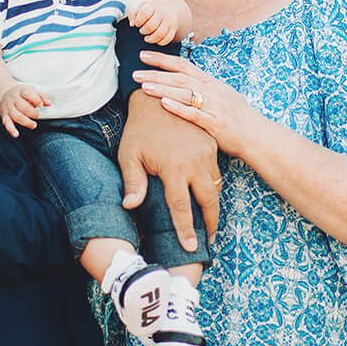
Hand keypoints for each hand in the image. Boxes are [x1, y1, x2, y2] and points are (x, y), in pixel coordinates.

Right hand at [0, 83, 47, 136]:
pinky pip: (7, 123)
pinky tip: (16, 134)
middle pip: (22, 106)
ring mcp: (8, 108)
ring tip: (33, 125)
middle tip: (37, 115)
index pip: (27, 93)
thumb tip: (49, 103)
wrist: (5, 95)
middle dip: (32, 113)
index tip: (41, 104)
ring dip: (26, 122)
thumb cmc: (22, 95)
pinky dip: (11, 130)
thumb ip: (42, 96)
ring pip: (16, 116)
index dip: (35, 99)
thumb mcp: (32, 91)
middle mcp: (13, 99)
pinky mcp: (5, 116)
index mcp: (21, 90)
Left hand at [120, 79, 220, 251]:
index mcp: (174, 168)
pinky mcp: (211, 144)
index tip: (191, 247)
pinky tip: (207, 194)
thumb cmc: (138, 130)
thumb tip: (130, 207)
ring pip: (216, 186)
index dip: (186, 230)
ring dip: (213, 204)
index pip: (182, 208)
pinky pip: (216, 171)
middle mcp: (195, 162)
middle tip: (208, 237)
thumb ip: (132, 182)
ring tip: (208, 219)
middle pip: (209, 200)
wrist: (155, 99)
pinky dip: (214, 185)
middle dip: (210, 222)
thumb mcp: (129, 155)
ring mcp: (206, 152)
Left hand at [129, 0, 186, 44]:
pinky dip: (160, 42)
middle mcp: (162, 12)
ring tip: (147, 38)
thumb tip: (132, 24)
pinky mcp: (174, 28)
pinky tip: (155, 39)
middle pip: (151, 26)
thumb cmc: (151, 9)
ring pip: (160, 34)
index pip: (144, 13)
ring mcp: (169, 21)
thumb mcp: (141, 6)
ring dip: (151, 39)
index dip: (138, 21)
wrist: (169, 7)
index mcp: (152, 5)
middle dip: (143, 31)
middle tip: (142, 31)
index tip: (137, 23)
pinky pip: (167, 39)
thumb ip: (133, 13)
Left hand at [133, 52, 266, 159]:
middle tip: (135, 72)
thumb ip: (204, 88)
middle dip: (156, 74)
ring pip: (185, 93)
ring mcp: (214, 106)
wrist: (256, 135)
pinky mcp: (215, 123)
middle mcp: (212, 91)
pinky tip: (164, 104)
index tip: (143, 55)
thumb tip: (185, 81)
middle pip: (179, 77)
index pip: (183, 66)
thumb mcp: (222, 95)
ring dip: (163, 88)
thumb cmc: (238, 117)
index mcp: (211, 83)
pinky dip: (179, 108)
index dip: (162, 59)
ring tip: (143, 86)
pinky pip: (194, 114)